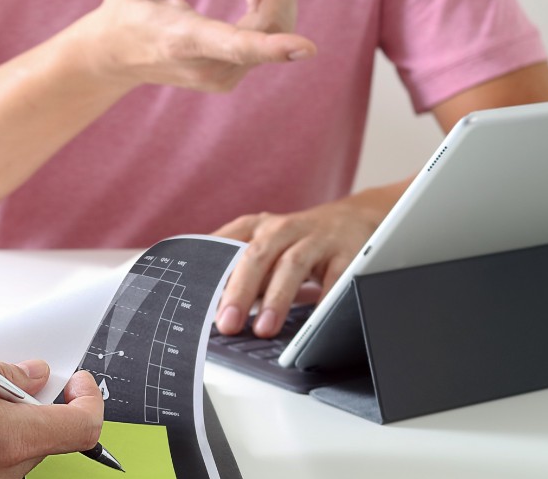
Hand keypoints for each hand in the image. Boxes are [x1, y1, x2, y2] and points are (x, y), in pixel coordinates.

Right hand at [0, 342, 104, 477]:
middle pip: (48, 437)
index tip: (78, 381)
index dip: (89, 398)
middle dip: (38, 403)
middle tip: (10, 375)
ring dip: (6, 418)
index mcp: (9, 437)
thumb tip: (32, 374)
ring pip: (16, 447)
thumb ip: (3, 370)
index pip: (83, 426)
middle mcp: (1, 470)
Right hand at [72, 0, 315, 91]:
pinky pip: (268, 40)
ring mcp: (219, 77)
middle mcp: (205, 66)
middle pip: (269, 27)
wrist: (113, 57)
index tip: (308, 48)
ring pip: (275, 33)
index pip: (232, 45)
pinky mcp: (228, 79)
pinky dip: (270, 10)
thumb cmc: (124, 8)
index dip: (272, 46)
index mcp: (181, 40)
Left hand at [212, 195, 387, 337]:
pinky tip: (312, 321)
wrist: (352, 219)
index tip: (195, 301)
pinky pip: (335, 277)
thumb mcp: (263, 248)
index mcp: (254, 227)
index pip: (223, 246)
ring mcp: (315, 239)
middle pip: (256, 256)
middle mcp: (282, 229)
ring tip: (264, 329)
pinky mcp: (346, 252)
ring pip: (292, 265)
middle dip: (239, 291)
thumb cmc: (295, 242)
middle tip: (226, 324)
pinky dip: (324, 299)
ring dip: (276, 299)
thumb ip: (236, 271)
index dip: (208, 272)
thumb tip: (207, 307)